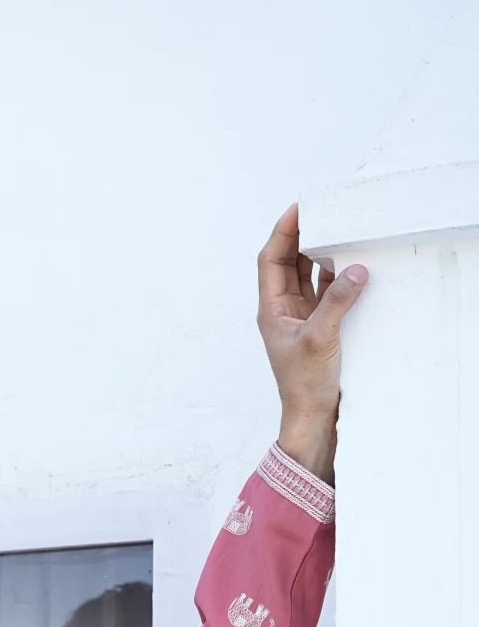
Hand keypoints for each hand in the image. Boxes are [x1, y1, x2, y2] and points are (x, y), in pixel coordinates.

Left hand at [257, 203, 367, 484]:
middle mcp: (283, 311)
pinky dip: (336, 277)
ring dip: (320, 255)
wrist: (311, 418)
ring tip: (338, 232)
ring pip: (308, 277)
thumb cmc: (305, 384)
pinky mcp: (319, 327)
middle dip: (303, 237)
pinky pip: (325, 293)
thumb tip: (354, 269)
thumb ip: (337, 302)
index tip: (298, 209)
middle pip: (288, 263)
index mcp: (271, 310)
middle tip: (323, 213)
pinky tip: (350, 264)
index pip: (271, 261)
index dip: (282, 233)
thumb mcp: (321, 338)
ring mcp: (301, 318)